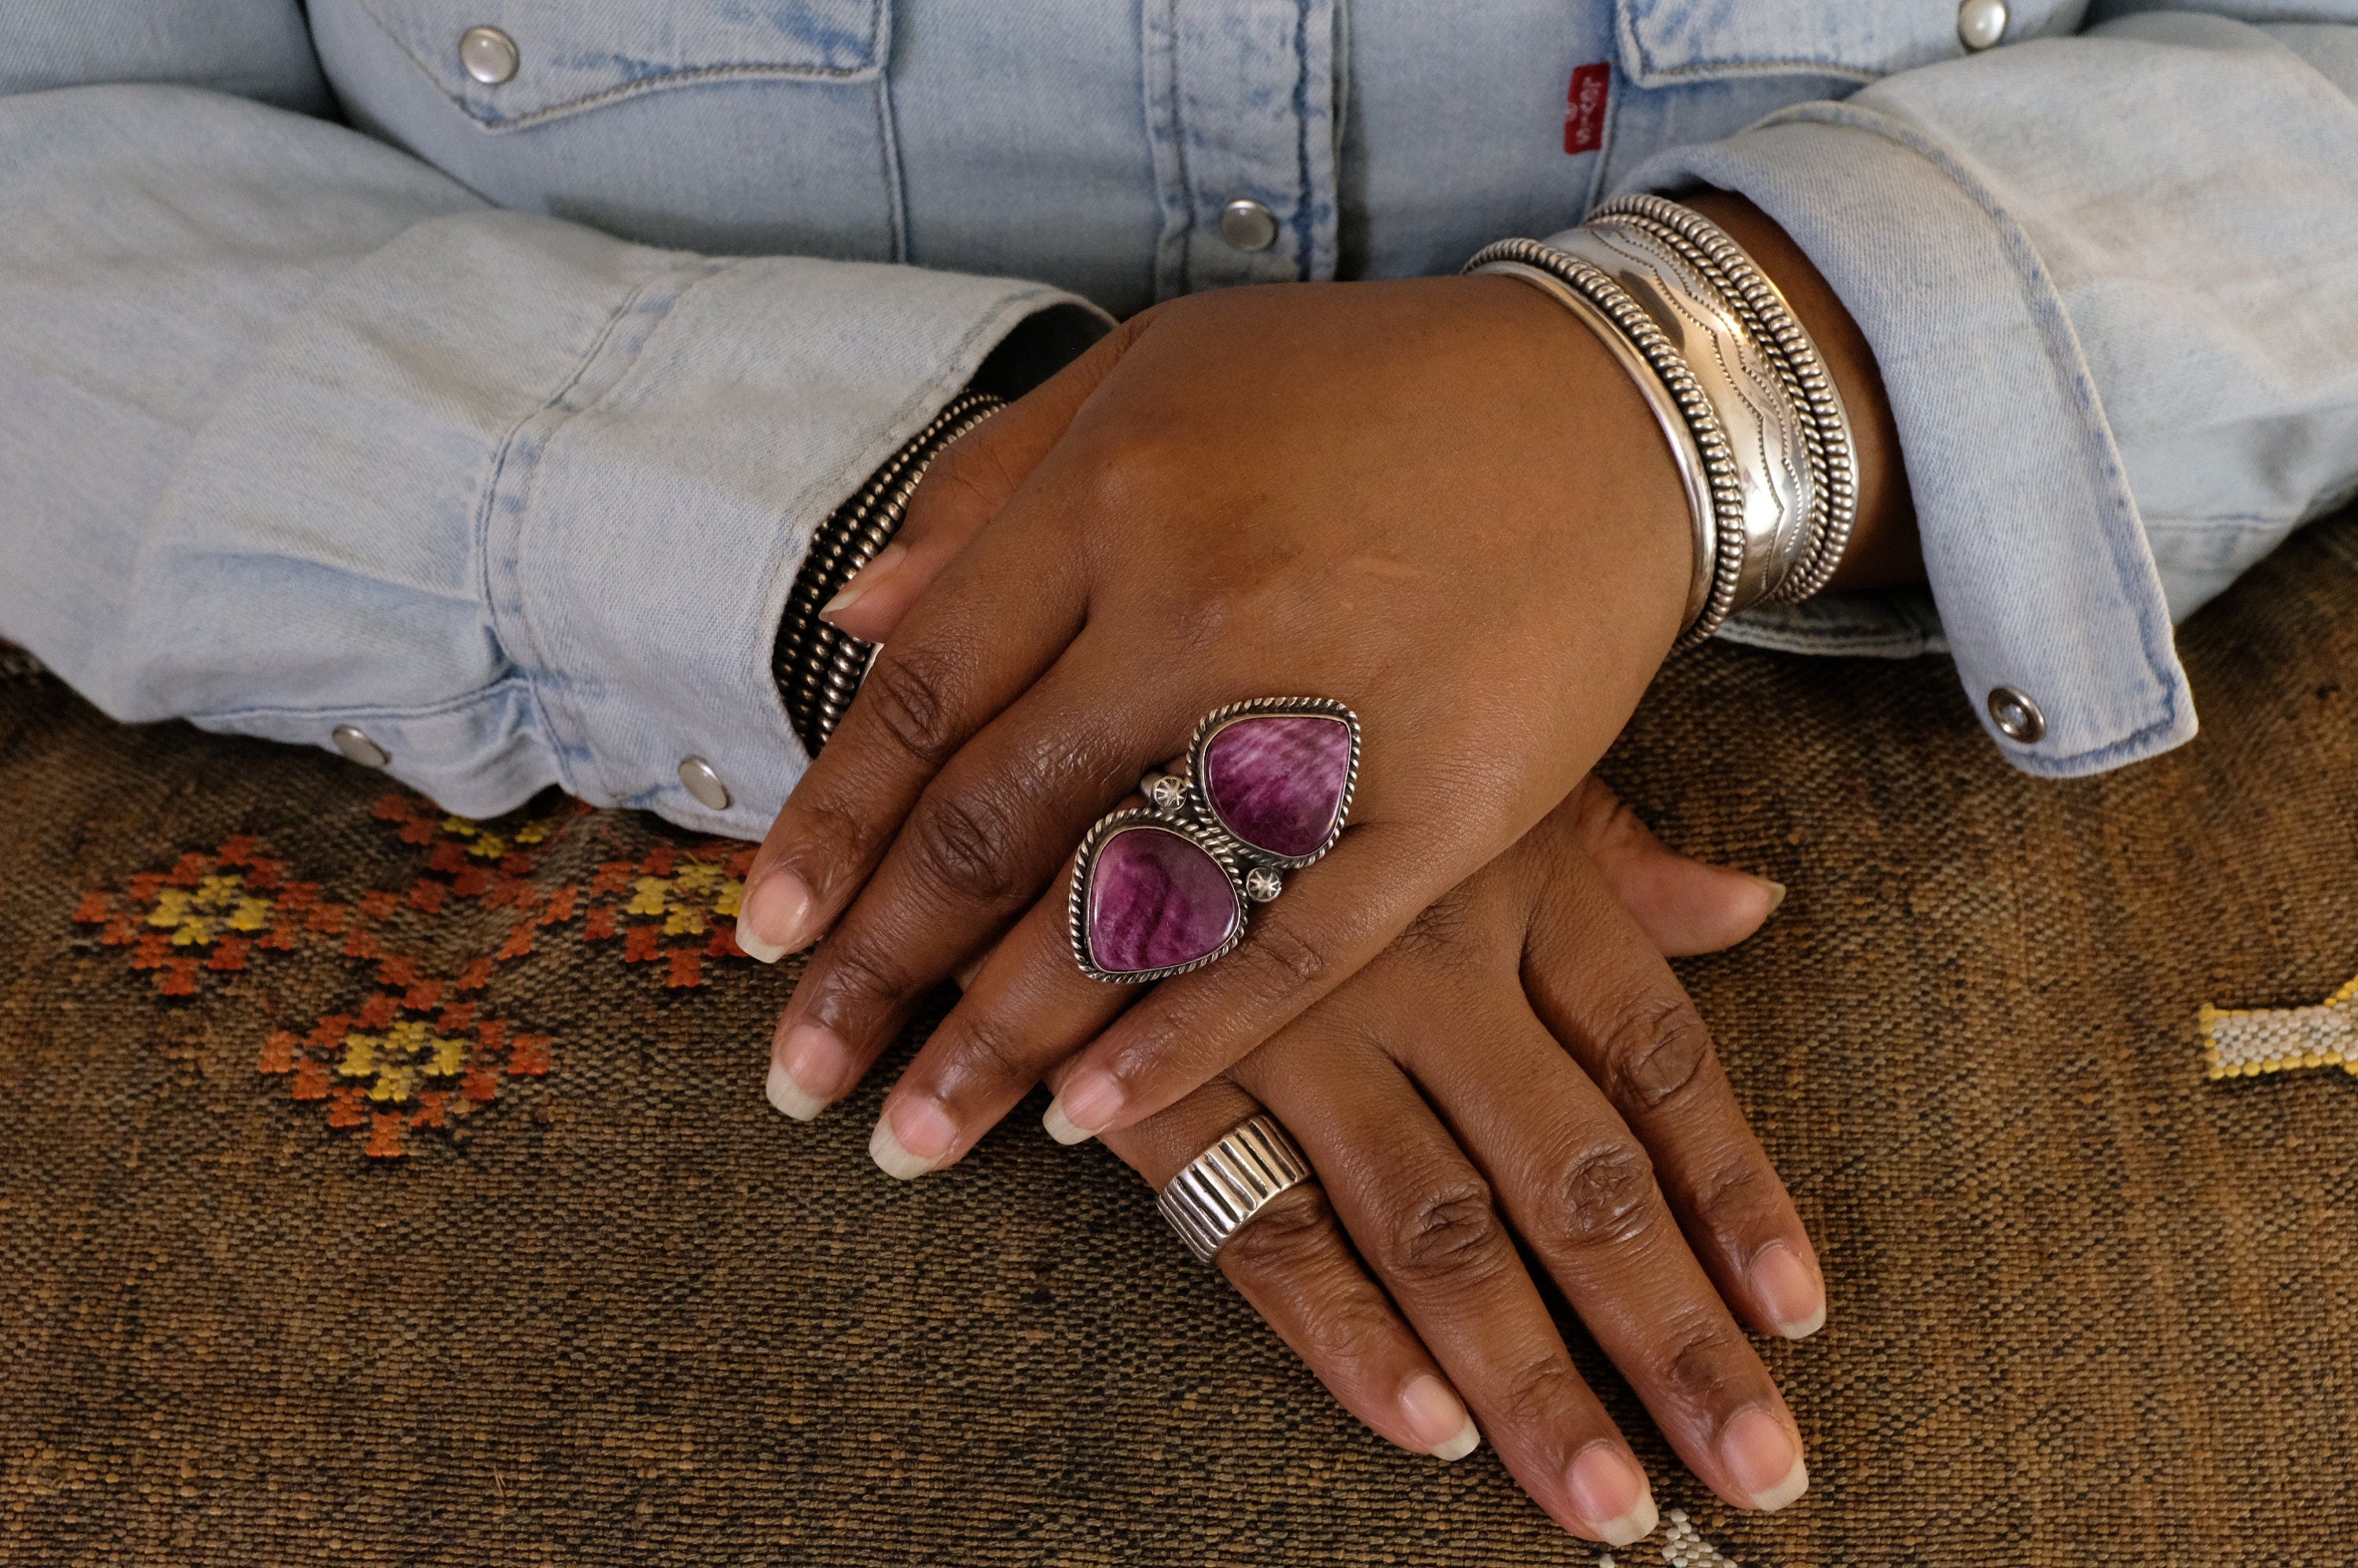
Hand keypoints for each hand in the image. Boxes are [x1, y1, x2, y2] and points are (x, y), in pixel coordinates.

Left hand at [747, 271, 1703, 1150]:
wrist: (1615, 405)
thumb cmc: (1365, 386)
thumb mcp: (1153, 371)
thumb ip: (993, 484)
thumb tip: (857, 615)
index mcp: (1116, 498)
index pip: (928, 694)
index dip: (834, 825)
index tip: (764, 936)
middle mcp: (1201, 608)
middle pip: (999, 821)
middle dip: (883, 967)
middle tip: (800, 1082)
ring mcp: (1330, 712)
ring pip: (1127, 905)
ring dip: (1002, 1039)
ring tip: (911, 1143)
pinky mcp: (1449, 801)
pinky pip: (1296, 946)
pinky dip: (1188, 1042)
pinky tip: (1091, 1122)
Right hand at [1074, 794, 1819, 1543]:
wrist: (1061, 713)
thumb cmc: (1297, 746)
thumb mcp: (1460, 767)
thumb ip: (1614, 856)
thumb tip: (1750, 904)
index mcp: (1512, 876)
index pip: (1653, 1057)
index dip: (1732, 1191)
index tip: (1796, 1315)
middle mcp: (1424, 958)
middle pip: (1573, 1171)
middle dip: (1669, 1332)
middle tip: (1757, 1468)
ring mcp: (1294, 1026)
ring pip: (1436, 1225)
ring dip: (1526, 1376)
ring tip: (1609, 1502)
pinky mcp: (1168, 1082)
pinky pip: (1267, 1225)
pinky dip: (1346, 1332)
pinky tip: (1424, 1426)